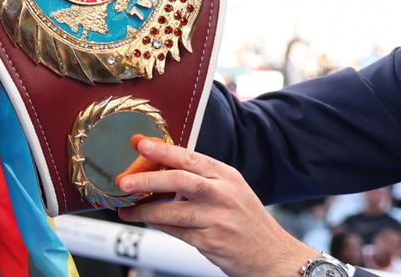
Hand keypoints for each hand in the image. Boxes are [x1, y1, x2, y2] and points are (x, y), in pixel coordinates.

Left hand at [116, 138, 315, 276]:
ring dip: (144, 210)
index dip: (162, 150)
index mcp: (227, 176)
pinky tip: (145, 222)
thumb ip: (203, 178)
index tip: (139, 144)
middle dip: (147, 179)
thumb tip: (161, 167)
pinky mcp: (211, 242)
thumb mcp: (233, 190)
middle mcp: (223, 195)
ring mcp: (217, 220)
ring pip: (172, 211)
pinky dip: (158, 226)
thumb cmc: (248, 222)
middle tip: (124, 181)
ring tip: (127, 209)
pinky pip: (176, 232)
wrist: (275, 257)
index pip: (190, 157)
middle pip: (179, 180)